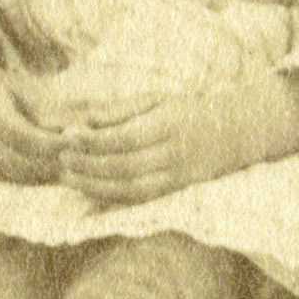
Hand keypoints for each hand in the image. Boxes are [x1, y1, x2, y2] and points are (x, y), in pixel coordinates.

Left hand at [51, 74, 298, 207]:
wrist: (238, 132)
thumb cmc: (189, 109)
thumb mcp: (157, 99)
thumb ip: (120, 111)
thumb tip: (82, 120)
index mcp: (168, 124)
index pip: (125, 137)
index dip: (94, 139)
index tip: (66, 134)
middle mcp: (174, 153)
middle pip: (124, 165)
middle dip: (88, 164)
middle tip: (60, 158)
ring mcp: (177, 176)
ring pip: (131, 188)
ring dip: (96, 185)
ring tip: (67, 176)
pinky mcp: (176, 190)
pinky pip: (141, 198)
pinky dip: (113, 197)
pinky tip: (90, 190)